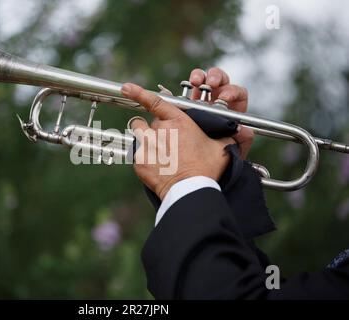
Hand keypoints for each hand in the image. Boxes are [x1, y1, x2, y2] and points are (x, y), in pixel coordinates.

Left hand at [121, 83, 233, 199]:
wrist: (190, 190)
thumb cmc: (207, 169)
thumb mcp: (222, 148)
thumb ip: (227, 135)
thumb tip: (240, 131)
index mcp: (179, 121)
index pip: (154, 102)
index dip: (138, 92)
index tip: (126, 88)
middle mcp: (160, 129)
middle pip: (150, 121)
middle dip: (157, 129)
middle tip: (168, 145)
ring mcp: (147, 144)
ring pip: (139, 132)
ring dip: (145, 137)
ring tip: (157, 151)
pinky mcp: (139, 159)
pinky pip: (137, 152)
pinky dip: (144, 157)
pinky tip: (156, 166)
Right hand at [189, 67, 253, 158]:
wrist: (198, 163)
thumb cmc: (220, 156)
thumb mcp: (233, 150)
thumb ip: (241, 140)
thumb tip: (243, 130)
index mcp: (232, 109)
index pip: (238, 93)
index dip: (232, 92)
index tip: (224, 97)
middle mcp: (217, 101)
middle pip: (220, 80)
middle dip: (215, 78)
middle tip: (210, 84)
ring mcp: (201, 100)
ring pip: (202, 80)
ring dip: (200, 76)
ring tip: (195, 81)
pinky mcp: (185, 103)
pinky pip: (185, 89)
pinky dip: (183, 86)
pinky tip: (182, 88)